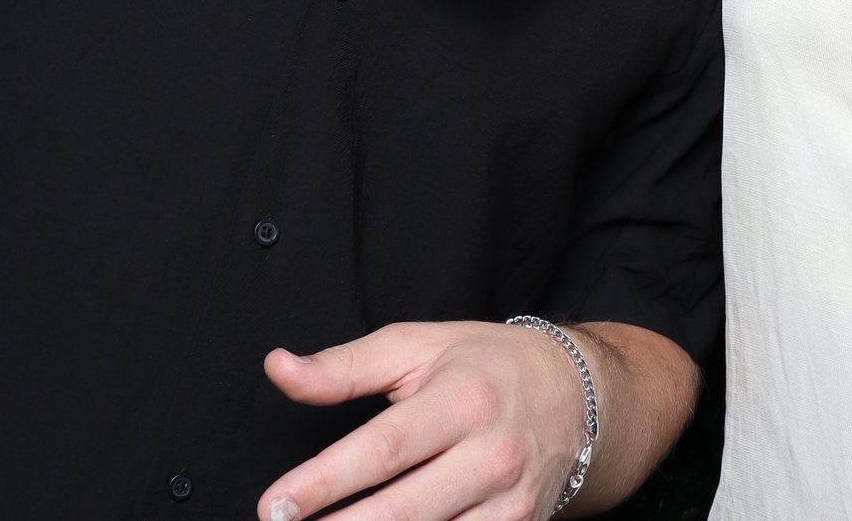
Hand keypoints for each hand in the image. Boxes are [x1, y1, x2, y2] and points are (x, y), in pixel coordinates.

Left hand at [259, 320, 585, 520]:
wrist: (578, 394)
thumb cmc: (485, 365)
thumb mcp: (417, 347)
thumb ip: (344, 366)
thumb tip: (278, 369)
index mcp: (462, 399)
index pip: (384, 448)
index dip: (325, 481)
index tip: (273, 504)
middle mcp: (491, 452)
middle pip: (403, 510)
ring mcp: (510, 499)